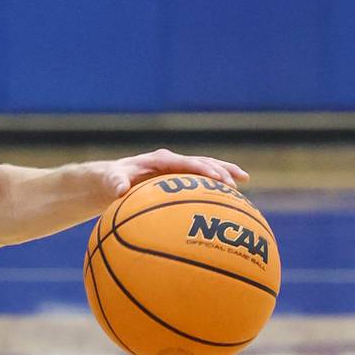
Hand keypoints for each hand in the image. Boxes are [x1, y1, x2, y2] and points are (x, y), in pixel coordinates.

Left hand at [98, 148, 249, 200]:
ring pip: (206, 167)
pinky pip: (202, 179)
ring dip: (224, 172)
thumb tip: (119, 190)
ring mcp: (178, 169)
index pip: (184, 162)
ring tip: (244, 180)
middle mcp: (172, 161)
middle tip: (235, 184)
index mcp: (159, 160)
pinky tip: (233, 194)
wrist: (113, 179)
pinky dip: (217, 183)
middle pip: (201, 162)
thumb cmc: (112, 179)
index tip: (215, 178)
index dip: (200, 168)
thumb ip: (115, 183)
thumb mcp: (110, 180)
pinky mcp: (180, 178)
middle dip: (218, 170)